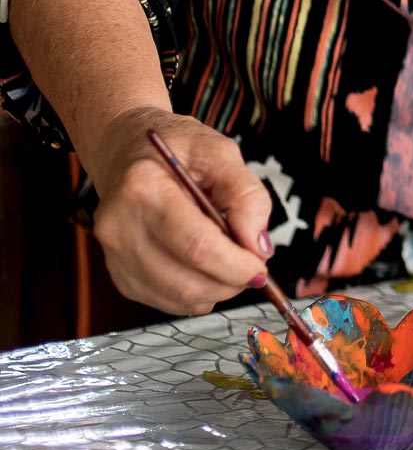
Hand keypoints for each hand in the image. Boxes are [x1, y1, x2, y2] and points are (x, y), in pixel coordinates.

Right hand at [85, 108, 273, 316]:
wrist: (127, 151)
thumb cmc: (177, 148)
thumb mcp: (221, 152)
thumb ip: (246, 195)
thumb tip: (258, 247)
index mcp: (144, 187)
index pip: (196, 245)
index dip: (235, 265)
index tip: (261, 267)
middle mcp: (119, 224)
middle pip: (184, 280)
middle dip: (229, 282)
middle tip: (252, 268)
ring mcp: (113, 253)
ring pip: (176, 297)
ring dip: (215, 291)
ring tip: (229, 263)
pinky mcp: (118, 273)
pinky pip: (165, 300)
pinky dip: (195, 293)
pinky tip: (204, 267)